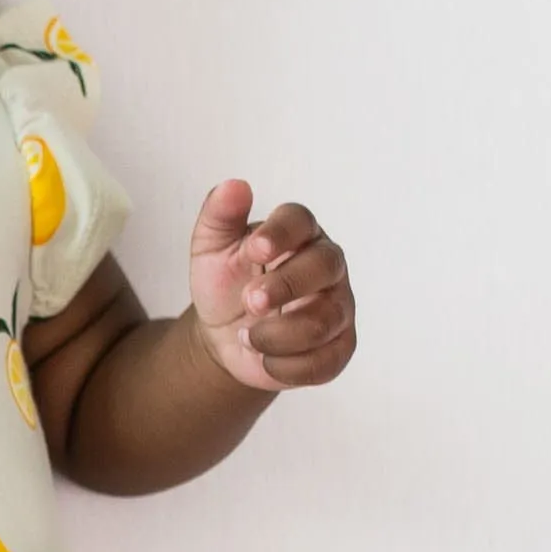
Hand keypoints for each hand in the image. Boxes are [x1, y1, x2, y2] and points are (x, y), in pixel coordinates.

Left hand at [187, 181, 356, 391]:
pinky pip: (325, 360)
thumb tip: (233, 186)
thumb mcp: (211, 250)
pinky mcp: (339, 346)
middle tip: (249, 301)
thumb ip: (219, 217)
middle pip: (325, 266)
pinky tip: (263, 358)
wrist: (223, 337)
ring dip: (277, 333)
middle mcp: (327, 266)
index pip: (301, 221)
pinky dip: (286, 365)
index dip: (281, 234)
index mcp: (298, 234)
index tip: (255, 250)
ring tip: (246, 335)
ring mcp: (338, 306)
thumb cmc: (225, 284)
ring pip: (325, 319)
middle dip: (285, 285)